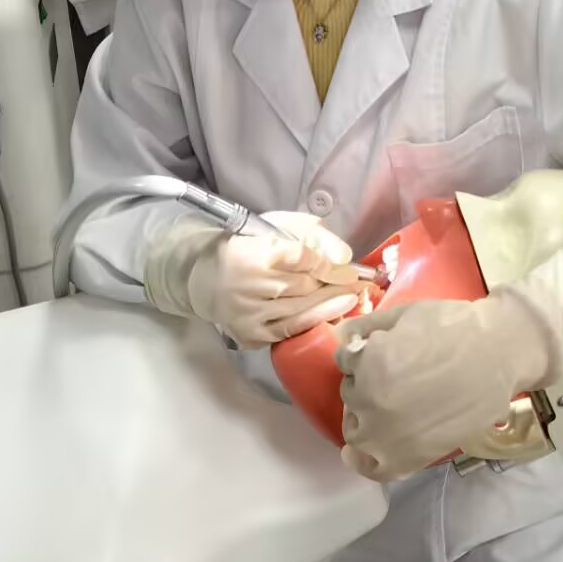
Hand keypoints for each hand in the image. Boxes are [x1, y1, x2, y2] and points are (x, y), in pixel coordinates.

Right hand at [145, 211, 358, 348]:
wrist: (202, 278)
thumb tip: (343, 254)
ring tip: (355, 298)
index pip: (300, 259)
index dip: (329, 265)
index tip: (351, 268)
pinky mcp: (249, 334)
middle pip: (304, 287)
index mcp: (254, 253)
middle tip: (360, 283)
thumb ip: (309, 233)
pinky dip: (314, 322)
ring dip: (332, 305)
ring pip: (300, 311)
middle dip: (336, 285)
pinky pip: (289, 331)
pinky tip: (333, 314)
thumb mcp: (273, 227)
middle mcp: (250, 285)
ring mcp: (249, 314)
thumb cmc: (245, 247)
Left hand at [334, 287, 562, 481]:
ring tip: (389, 406)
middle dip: (364, 383)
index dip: (363, 355)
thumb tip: (341, 338)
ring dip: (365, 416)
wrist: (500, 355)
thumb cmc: (456, 326)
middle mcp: (372, 401)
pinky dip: (363, 462)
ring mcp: (389, 434)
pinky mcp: (409, 457)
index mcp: (369, 363)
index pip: (346, 362)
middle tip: (394, 376)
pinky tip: (358, 453)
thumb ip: (367, 327)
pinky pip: (374, 468)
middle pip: (350, 395)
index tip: (383, 352)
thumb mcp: (405, 314)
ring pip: (356, 429)